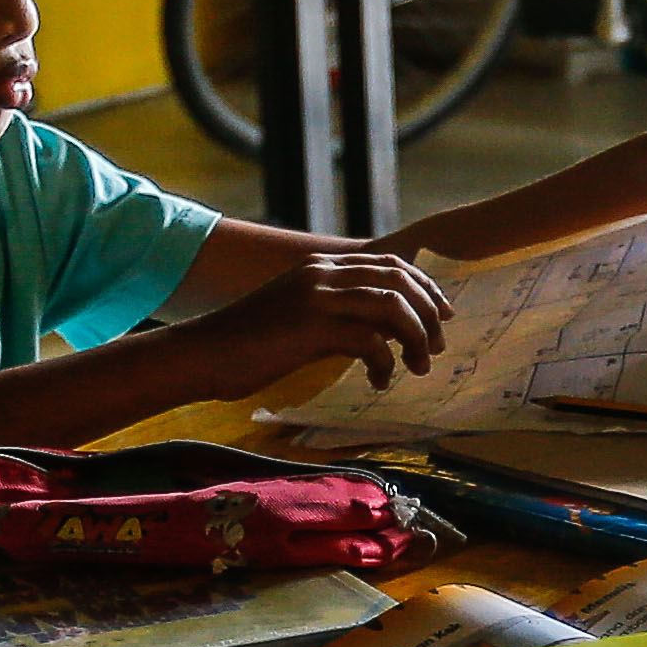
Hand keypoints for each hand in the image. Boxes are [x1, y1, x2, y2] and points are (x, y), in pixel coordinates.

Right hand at [192, 246, 450, 389]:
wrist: (204, 353)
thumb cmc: (248, 344)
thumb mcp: (299, 319)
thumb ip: (337, 315)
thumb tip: (379, 332)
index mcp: (321, 268)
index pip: (390, 265)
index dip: (425, 288)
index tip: (443, 314)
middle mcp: (323, 274)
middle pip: (400, 281)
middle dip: (428, 314)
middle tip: (438, 346)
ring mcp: (317, 297)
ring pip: (393, 306)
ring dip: (416, 338)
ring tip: (418, 366)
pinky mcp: (311, 326)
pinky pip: (370, 340)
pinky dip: (386, 363)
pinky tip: (379, 381)